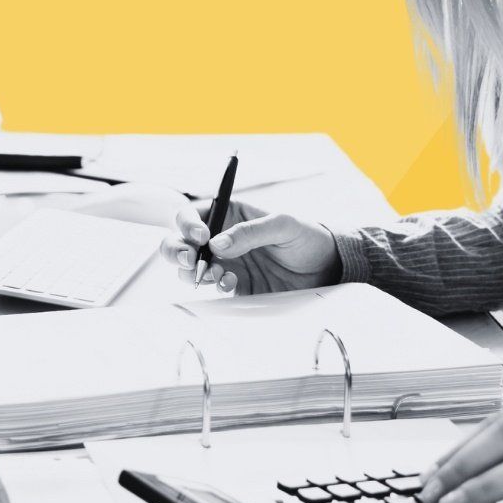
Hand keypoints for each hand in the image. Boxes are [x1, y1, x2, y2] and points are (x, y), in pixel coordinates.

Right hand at [156, 198, 339, 295]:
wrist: (326, 269)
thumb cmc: (306, 236)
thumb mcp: (283, 225)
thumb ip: (250, 232)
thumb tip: (217, 244)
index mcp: (229, 214)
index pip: (194, 214)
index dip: (187, 223)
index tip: (200, 235)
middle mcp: (221, 238)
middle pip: (180, 241)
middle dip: (176, 250)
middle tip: (191, 259)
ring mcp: (225, 263)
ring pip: (189, 268)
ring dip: (193, 272)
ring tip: (214, 273)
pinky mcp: (234, 286)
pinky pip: (212, 288)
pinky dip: (215, 287)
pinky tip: (231, 283)